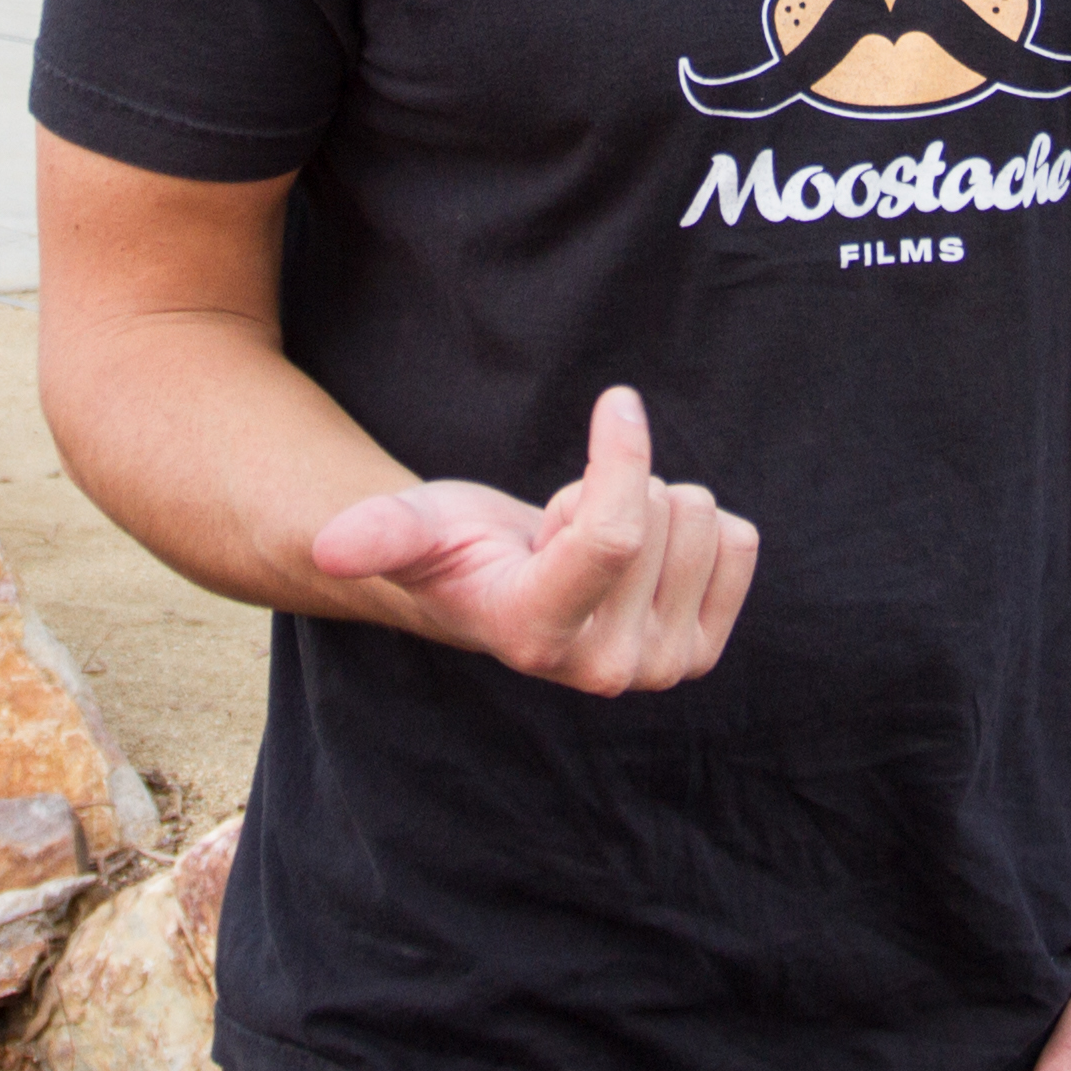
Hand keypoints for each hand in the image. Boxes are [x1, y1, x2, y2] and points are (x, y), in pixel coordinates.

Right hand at [310, 385, 759, 694]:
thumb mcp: (413, 526)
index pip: (616, 536)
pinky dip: (697, 532)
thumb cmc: (454, 549)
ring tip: (594, 544)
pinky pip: (742, 544)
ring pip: (706, 523)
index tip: (616, 399)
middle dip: (619, 491)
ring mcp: (660, 668)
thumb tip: (328, 545)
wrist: (503, 588)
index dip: (622, 454)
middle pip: (667, 517)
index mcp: (535, 635)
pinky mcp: (702, 650)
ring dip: (653, 510)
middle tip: (563, 529)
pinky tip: (640, 558)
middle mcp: (604, 670)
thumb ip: (376, 533)